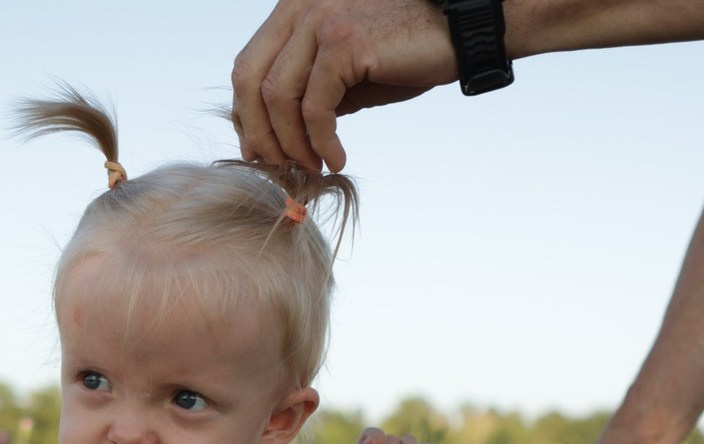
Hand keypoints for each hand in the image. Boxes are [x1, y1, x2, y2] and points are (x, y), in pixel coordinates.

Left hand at [231, 0, 455, 170]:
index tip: (258, 152)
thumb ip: (304, 90)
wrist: (459, 35)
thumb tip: (270, 134)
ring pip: (278, 98)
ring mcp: (320, 17)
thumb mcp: (341, 74)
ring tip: (313, 166)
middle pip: (250, 81)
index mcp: (294, 9)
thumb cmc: (402, 56)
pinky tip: (336, 158)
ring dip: (291, 144)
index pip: (247, 67)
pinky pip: (314, 107)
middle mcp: (301, 5)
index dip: (244, 115)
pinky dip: (321, 142)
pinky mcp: (343, 40)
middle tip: (280, 167)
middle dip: (260, 134)